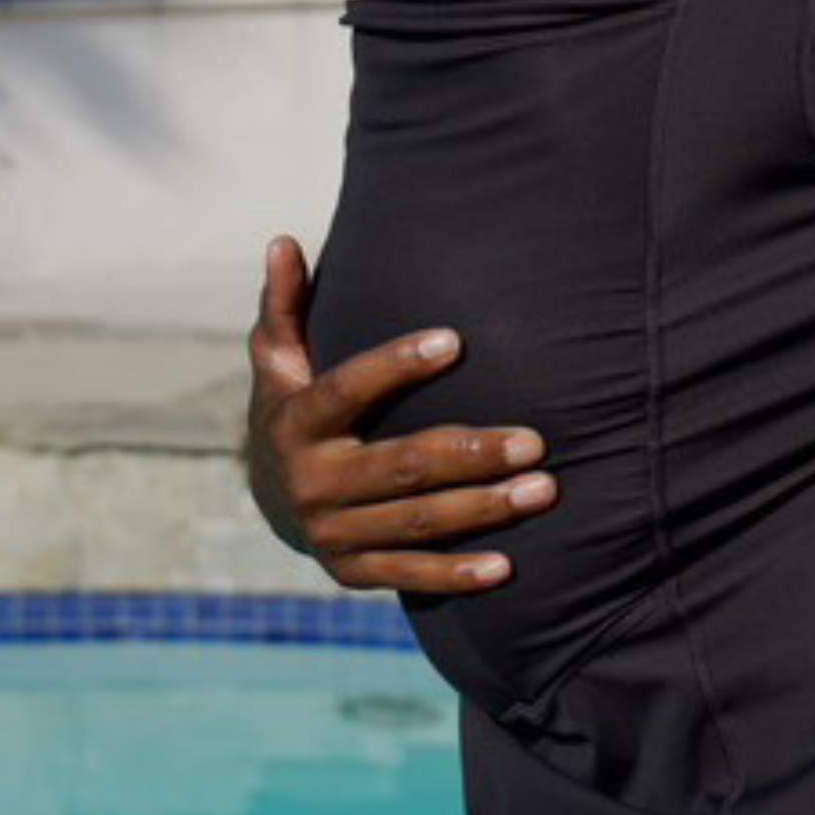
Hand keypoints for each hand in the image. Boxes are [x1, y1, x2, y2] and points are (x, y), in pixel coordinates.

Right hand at [245, 234, 557, 591]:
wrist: (268, 495)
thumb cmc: (292, 403)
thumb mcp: (277, 355)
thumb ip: (285, 302)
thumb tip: (283, 240)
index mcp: (295, 421)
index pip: (347, 390)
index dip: (395, 365)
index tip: (455, 340)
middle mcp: (311, 481)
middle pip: (399, 467)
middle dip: (470, 455)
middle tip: (536, 439)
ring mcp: (331, 531)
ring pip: (415, 521)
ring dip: (482, 509)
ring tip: (545, 488)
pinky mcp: (350, 570)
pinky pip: (408, 573)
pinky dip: (455, 574)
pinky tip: (508, 567)